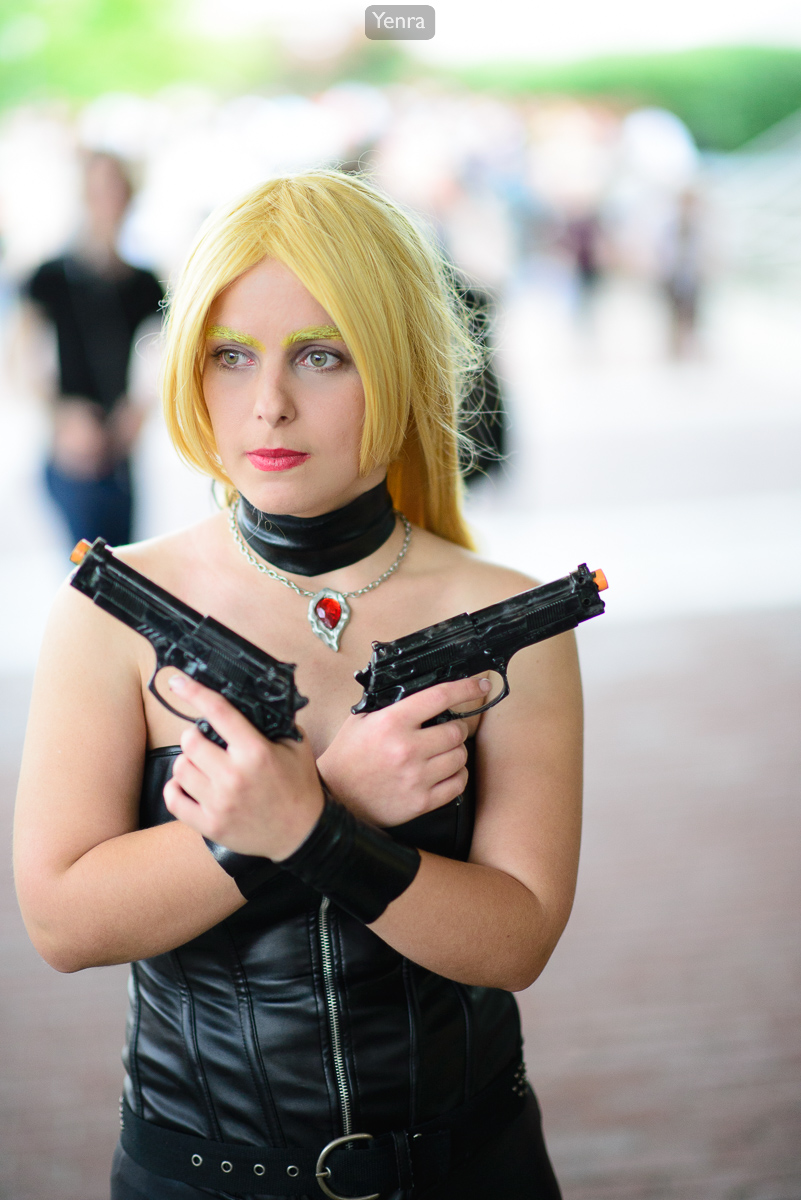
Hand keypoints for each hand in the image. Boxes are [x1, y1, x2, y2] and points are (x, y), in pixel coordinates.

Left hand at [162, 675, 323, 859]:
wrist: (302, 835)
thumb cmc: (299, 788)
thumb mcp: (296, 747)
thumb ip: (275, 723)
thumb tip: (251, 701)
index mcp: (256, 752)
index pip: (218, 712)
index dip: (194, 692)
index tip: (178, 681)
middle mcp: (234, 776)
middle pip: (190, 741)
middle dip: (194, 735)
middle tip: (204, 739)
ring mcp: (220, 803)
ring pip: (180, 768)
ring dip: (187, 762)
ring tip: (202, 764)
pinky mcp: (210, 825)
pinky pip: (174, 799)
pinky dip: (176, 788)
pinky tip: (188, 784)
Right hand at [317, 676, 490, 826]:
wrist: (335, 797)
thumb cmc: (348, 757)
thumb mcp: (362, 719)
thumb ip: (392, 704)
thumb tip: (425, 690)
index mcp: (392, 722)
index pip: (439, 697)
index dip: (466, 688)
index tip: (480, 685)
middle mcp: (407, 749)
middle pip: (456, 730)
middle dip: (455, 728)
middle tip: (445, 730)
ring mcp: (416, 777)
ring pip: (460, 757)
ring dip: (456, 752)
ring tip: (441, 753)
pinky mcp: (421, 802)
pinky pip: (457, 784)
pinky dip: (457, 776)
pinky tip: (444, 772)